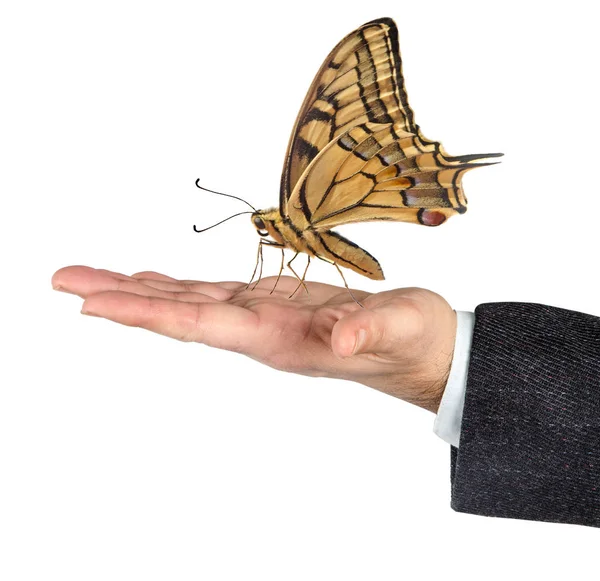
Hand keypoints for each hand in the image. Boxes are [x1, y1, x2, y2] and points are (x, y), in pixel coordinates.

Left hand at [51, 266, 456, 411]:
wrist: (420, 350)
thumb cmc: (412, 340)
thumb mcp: (400, 329)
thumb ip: (371, 331)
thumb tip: (344, 339)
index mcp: (280, 339)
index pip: (200, 325)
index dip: (147, 313)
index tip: (94, 304)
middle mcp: (260, 332)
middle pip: (179, 314)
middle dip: (122, 297)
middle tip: (65, 280)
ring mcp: (264, 318)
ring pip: (191, 302)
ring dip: (142, 290)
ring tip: (96, 278)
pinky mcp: (275, 305)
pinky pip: (214, 295)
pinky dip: (179, 287)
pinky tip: (156, 282)